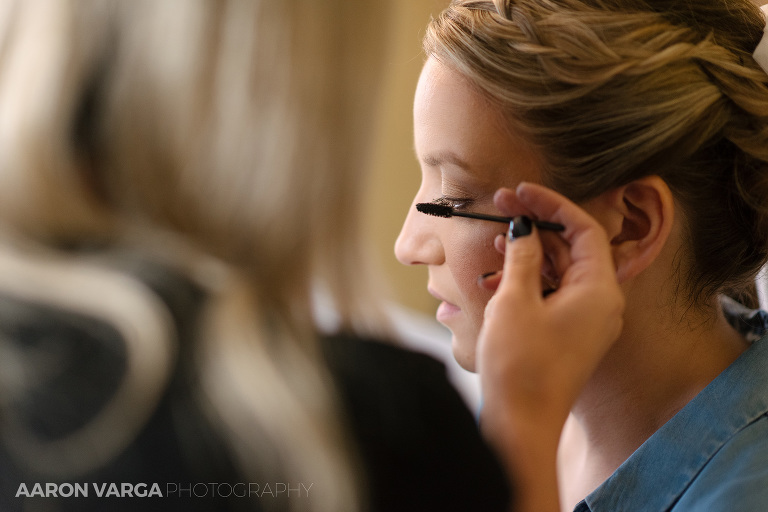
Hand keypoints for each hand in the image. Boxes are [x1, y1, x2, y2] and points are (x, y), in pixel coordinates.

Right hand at [476, 182, 623, 511]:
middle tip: (504, 206)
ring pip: (563, 269)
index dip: (552, 204)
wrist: (521, 422)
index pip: (584, 229)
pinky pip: (556, 292)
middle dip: (539, 224)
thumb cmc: (520, 366)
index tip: (521, 192)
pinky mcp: (571, 333)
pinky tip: (501, 267)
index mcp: (599, 291)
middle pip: (575, 247)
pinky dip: (532, 276)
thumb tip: (524, 228)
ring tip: (497, 236)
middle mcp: (602, 303)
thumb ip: (523, 256)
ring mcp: (587, 320)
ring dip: (532, 250)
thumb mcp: (515, 300)